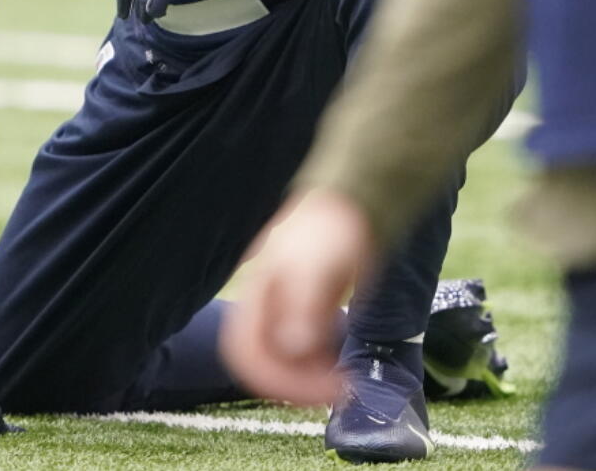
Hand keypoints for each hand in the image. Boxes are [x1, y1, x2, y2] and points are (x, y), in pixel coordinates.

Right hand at [219, 189, 373, 406]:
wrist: (351, 207)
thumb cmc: (332, 229)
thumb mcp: (319, 265)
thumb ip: (304, 303)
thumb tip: (294, 346)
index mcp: (257, 292)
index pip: (244, 348)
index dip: (273, 376)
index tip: (318, 387)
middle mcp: (263, 306)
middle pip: (259, 360)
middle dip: (293, 384)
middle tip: (337, 389)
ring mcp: (282, 312)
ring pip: (280, 361)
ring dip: (306, 380)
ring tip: (343, 380)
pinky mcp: (303, 315)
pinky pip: (298, 354)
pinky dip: (315, 369)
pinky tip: (340, 368)